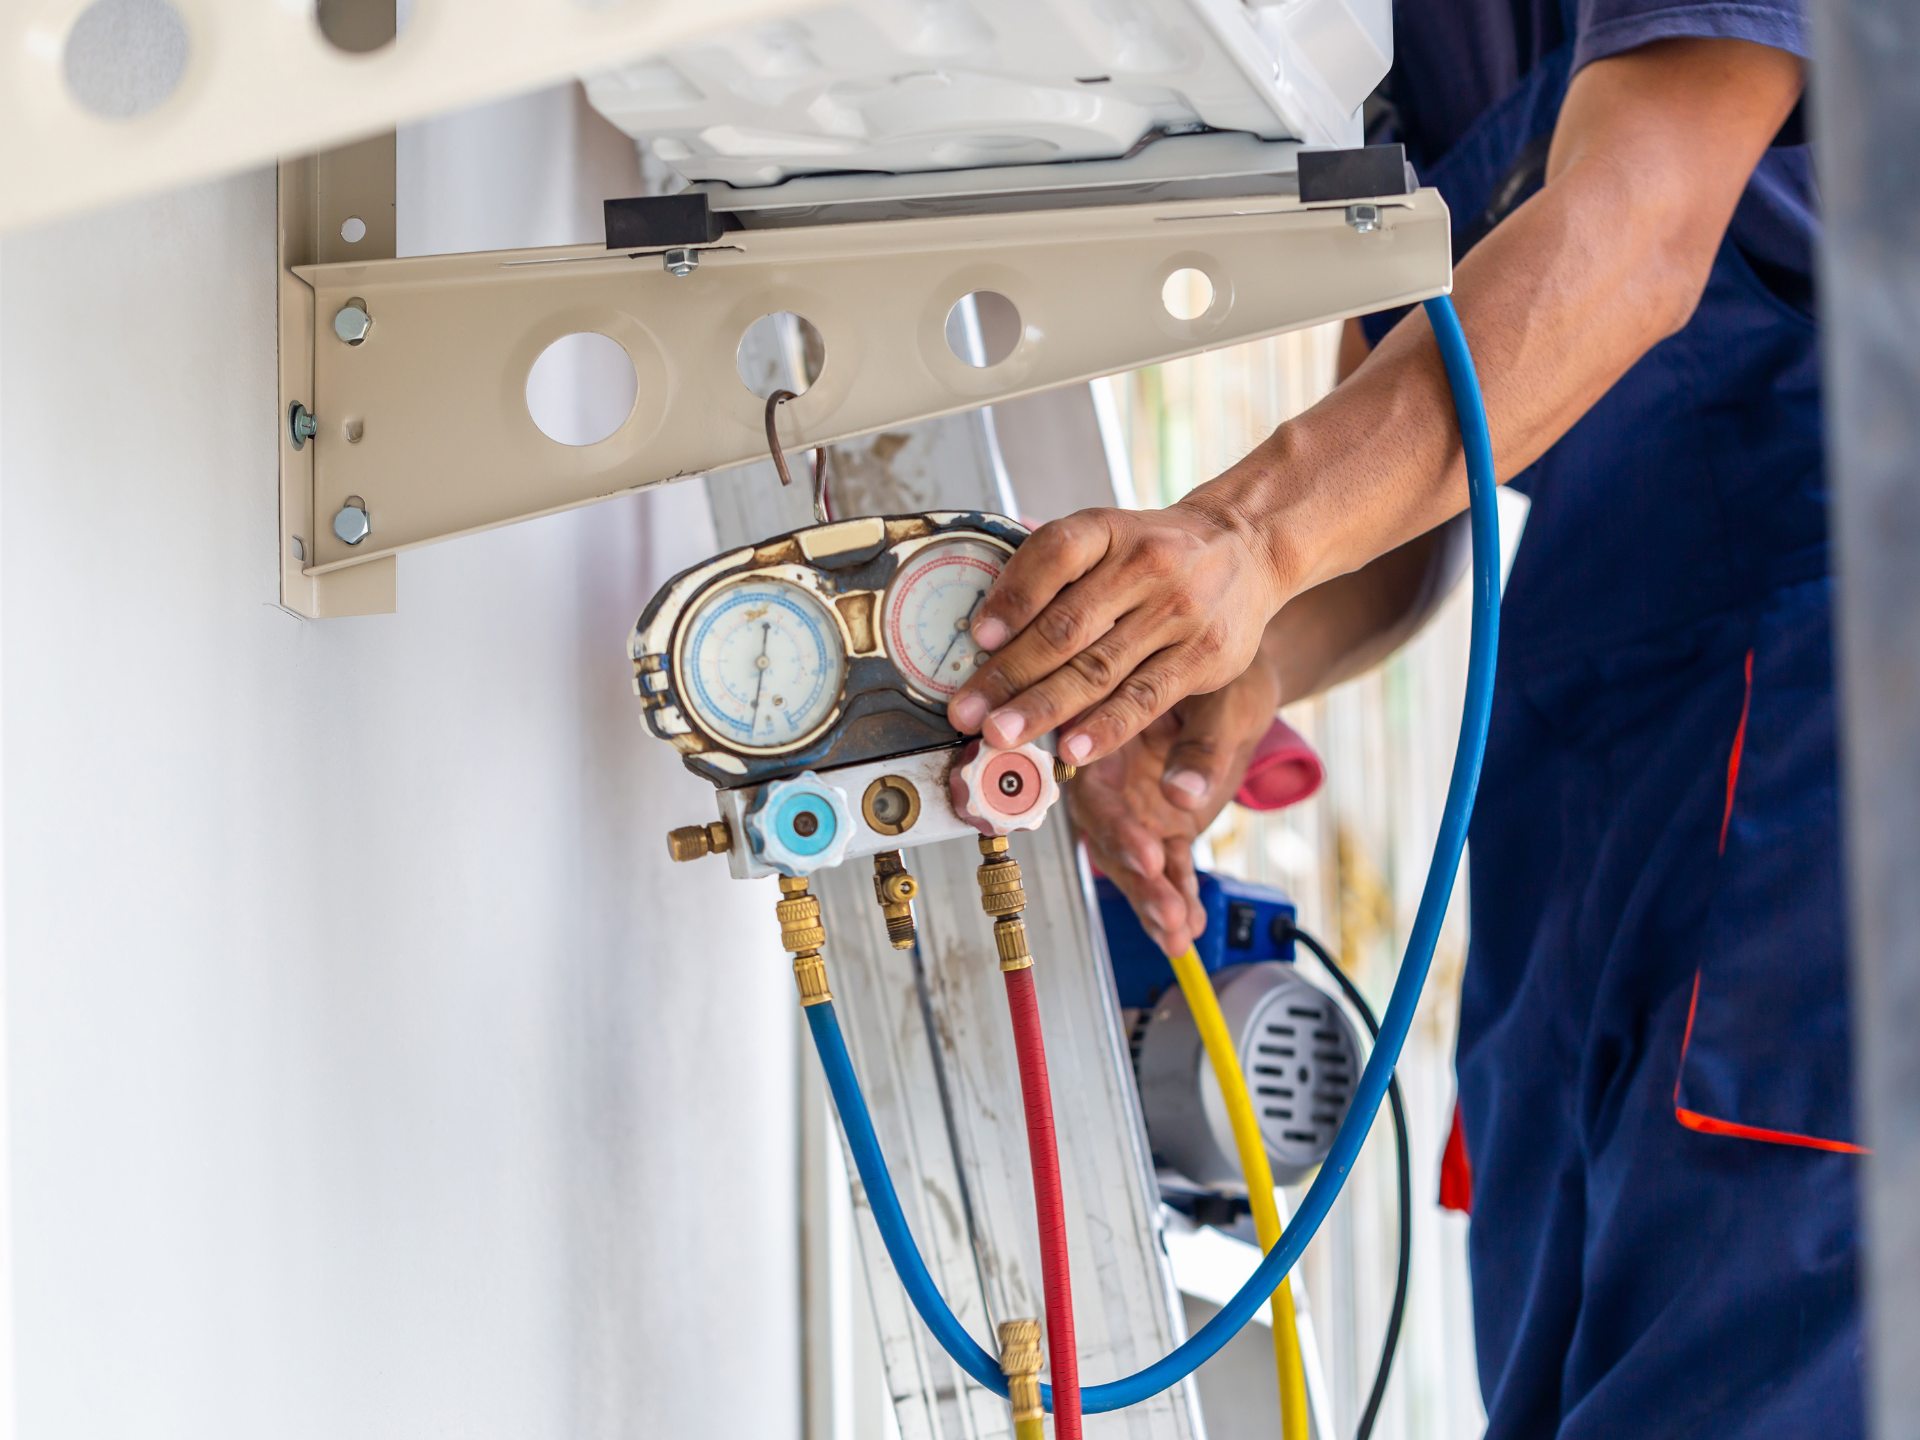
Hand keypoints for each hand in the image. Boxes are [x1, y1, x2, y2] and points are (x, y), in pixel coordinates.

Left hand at [946, 499, 1287, 767]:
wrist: (1245, 546)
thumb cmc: (1155, 552)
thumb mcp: (1107, 537)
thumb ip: (1054, 575)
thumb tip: (988, 637)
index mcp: (1109, 529)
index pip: (1055, 553)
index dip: (1013, 596)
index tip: (978, 636)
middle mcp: (1145, 565)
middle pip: (1066, 626)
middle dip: (1009, 675)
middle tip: (967, 712)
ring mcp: (1177, 613)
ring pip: (1099, 668)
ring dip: (1044, 708)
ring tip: (1003, 735)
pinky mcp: (1202, 656)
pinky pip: (1144, 698)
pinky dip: (1105, 728)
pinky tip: (1071, 748)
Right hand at [1069, 658, 1279, 955]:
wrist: (1237, 675)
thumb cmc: (1219, 670)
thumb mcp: (1221, 699)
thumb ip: (1202, 745)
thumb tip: (1184, 795)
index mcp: (1106, 732)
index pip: (1097, 787)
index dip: (1116, 826)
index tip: (1145, 855)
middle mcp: (1111, 775)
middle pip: (1109, 837)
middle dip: (1137, 880)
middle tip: (1166, 910)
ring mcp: (1137, 806)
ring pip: (1134, 863)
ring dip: (1154, 900)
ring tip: (1178, 933)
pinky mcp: (1165, 826)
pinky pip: (1168, 869)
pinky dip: (1178, 898)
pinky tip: (1190, 926)